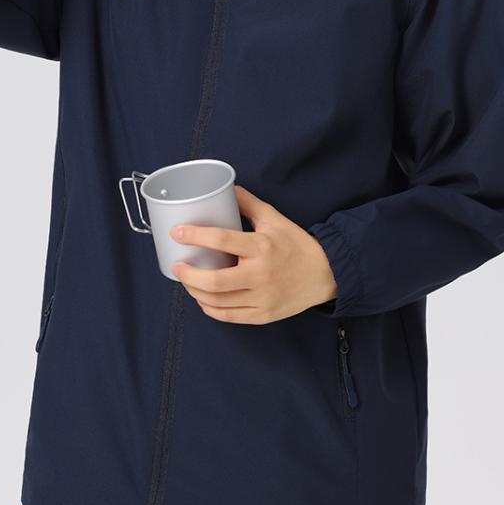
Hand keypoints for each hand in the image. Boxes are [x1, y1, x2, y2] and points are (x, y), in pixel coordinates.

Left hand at [169, 184, 337, 323]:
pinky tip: (203, 300)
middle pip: (214, 280)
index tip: (178, 233)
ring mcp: (262, 297)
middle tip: (177, 266)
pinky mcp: (264, 314)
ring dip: (195, 291)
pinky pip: (230, 316)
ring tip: (187, 281)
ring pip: (218, 300)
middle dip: (188, 274)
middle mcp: (260, 274)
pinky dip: (211, 309)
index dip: (195, 236)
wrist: (326, 274)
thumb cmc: (298, 245)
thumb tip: (228, 188)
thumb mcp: (275, 219)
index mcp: (261, 246)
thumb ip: (250, 204)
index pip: (222, 240)